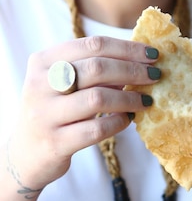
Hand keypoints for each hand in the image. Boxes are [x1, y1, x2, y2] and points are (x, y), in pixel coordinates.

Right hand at [7, 36, 159, 190]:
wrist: (26, 155)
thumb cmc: (54, 113)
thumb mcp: (62, 85)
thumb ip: (90, 71)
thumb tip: (137, 60)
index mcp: (43, 62)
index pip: (92, 45)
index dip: (127, 48)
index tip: (152, 53)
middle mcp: (41, 85)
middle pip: (97, 68)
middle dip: (132, 70)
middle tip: (156, 75)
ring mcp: (46, 115)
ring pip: (98, 99)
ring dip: (129, 98)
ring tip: (146, 100)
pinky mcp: (56, 142)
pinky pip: (96, 129)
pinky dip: (118, 122)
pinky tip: (129, 119)